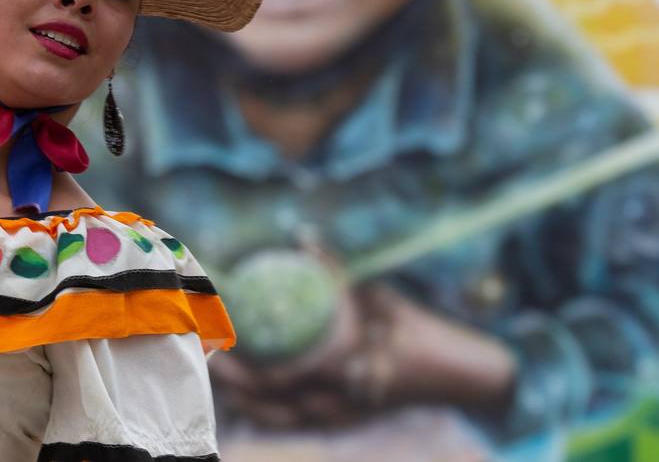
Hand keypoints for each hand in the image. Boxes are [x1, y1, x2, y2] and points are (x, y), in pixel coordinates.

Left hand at [213, 282, 516, 428]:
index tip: (216, 337)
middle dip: (229, 382)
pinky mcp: (339, 425)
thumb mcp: (379, 296)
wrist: (457, 375)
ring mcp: (336, 420)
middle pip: (266, 403)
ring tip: (212, 372)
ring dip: (240, 397)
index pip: (278, 376)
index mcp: (342, 372)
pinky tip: (241, 392)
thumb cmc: (416, 331)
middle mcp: (334, 406)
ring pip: (275, 417)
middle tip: (201, 353)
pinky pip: (291, 420)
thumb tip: (303, 233)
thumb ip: (336, 269)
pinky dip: (263, 407)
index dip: (241, 361)